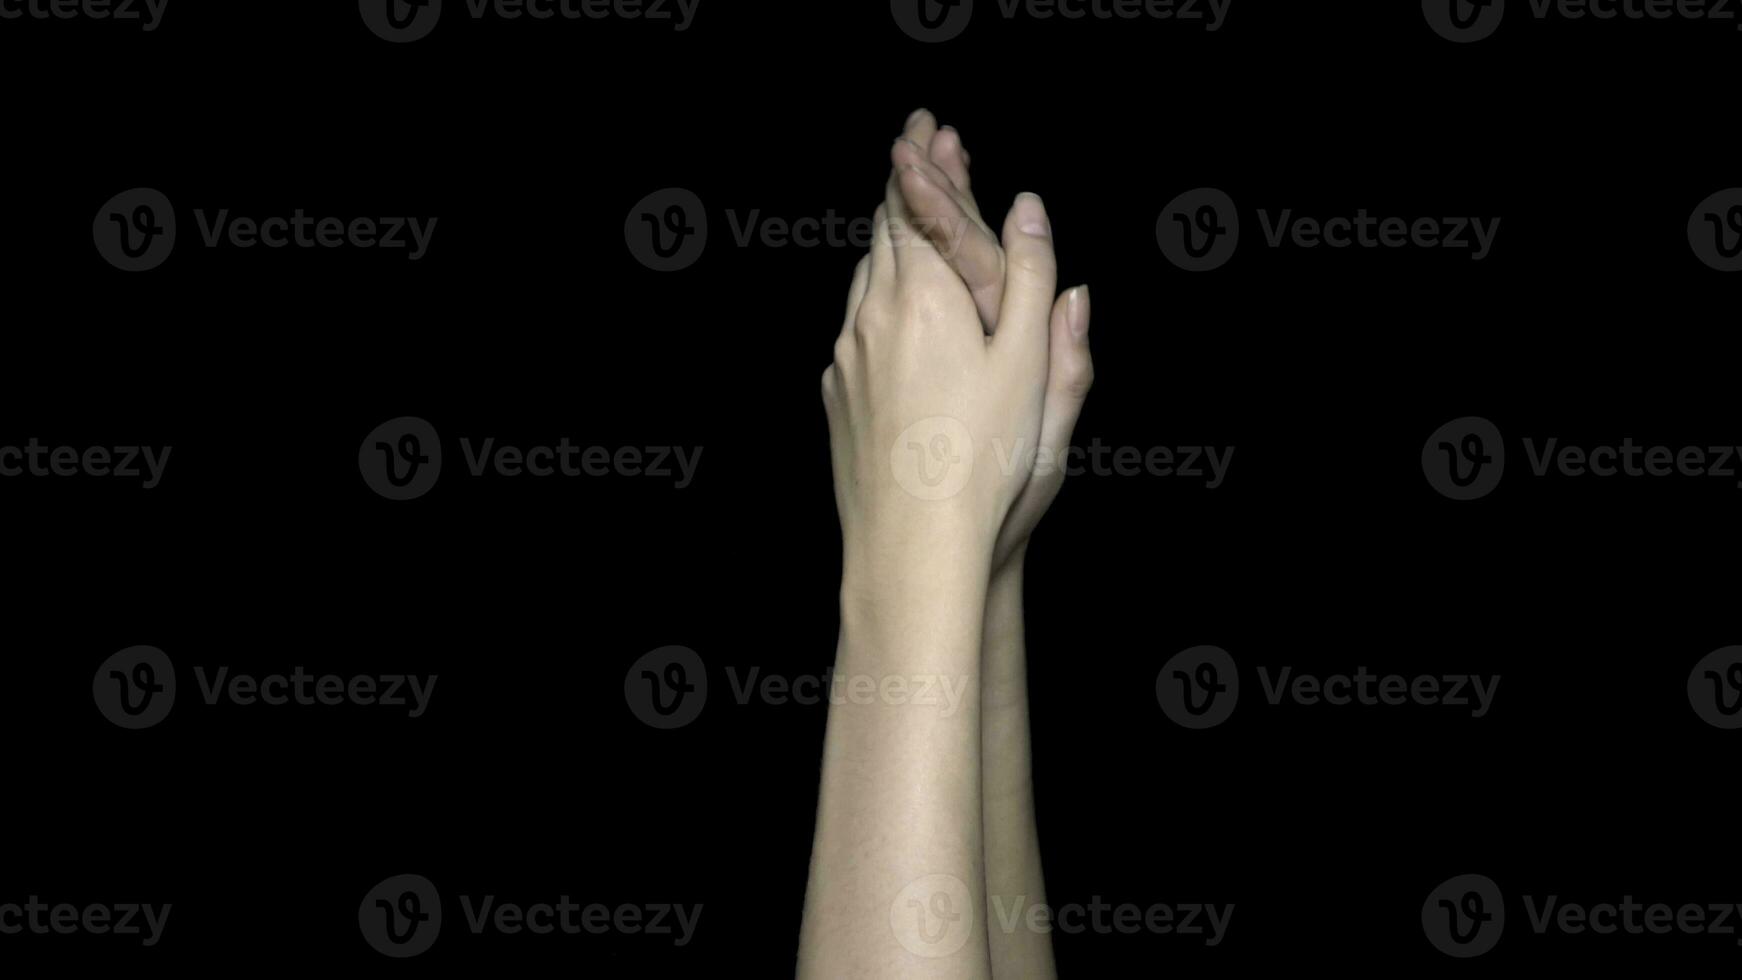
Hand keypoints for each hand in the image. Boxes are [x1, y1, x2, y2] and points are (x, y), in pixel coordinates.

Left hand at [890, 109, 1094, 573]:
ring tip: (906, 218)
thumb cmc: (986, 460)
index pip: (913, 204)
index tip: (927, 125)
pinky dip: (874, 295)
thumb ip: (1034, 277)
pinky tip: (889, 308)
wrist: (913, 544)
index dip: (921, 159)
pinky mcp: (837, 395)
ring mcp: (846, 356)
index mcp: (924, 296)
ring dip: (886, 240)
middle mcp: (872, 315)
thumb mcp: (1032, 364)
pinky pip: (853, 326)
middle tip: (918, 147)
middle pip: (880, 231)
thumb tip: (1029, 206)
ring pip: (862, 277)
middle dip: (901, 185)